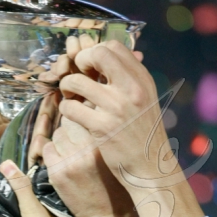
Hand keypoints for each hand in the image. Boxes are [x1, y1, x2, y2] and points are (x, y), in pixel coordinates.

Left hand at [43, 117, 133, 216]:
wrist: (108, 214)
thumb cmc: (115, 180)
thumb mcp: (115, 151)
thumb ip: (103, 128)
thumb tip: (89, 103)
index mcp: (106, 139)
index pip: (88, 108)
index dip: (86, 112)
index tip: (87, 119)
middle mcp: (89, 147)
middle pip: (70, 119)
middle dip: (72, 126)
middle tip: (79, 140)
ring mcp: (72, 160)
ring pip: (57, 134)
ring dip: (62, 141)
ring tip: (73, 153)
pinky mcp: (58, 172)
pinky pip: (48, 149)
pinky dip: (53, 154)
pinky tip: (64, 162)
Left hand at [58, 40, 172, 190]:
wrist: (149, 169)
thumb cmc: (142, 135)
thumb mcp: (144, 101)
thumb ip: (128, 81)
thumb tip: (106, 59)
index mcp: (142, 80)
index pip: (113, 47)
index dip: (94, 52)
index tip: (89, 67)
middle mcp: (132, 90)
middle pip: (97, 54)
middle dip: (79, 61)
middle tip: (77, 77)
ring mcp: (116, 108)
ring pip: (76, 81)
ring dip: (67, 87)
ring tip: (70, 97)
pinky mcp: (102, 128)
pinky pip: (71, 108)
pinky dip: (67, 110)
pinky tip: (72, 116)